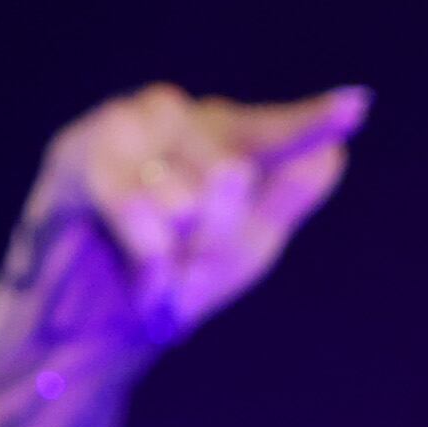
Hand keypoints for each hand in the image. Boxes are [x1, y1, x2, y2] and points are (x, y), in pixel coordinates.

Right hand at [24, 82, 368, 354]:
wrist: (83, 318)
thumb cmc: (166, 276)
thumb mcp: (242, 248)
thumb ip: (285, 200)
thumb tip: (333, 153)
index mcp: (222, 136)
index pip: (273, 132)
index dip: (311, 121)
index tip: (355, 108)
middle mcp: (174, 117)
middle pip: (231, 173)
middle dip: (215, 237)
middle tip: (188, 267)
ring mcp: (121, 126)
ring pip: (183, 194)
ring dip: (174, 249)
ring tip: (151, 263)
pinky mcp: (73, 152)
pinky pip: (133, 207)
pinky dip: (144, 252)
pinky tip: (142, 268)